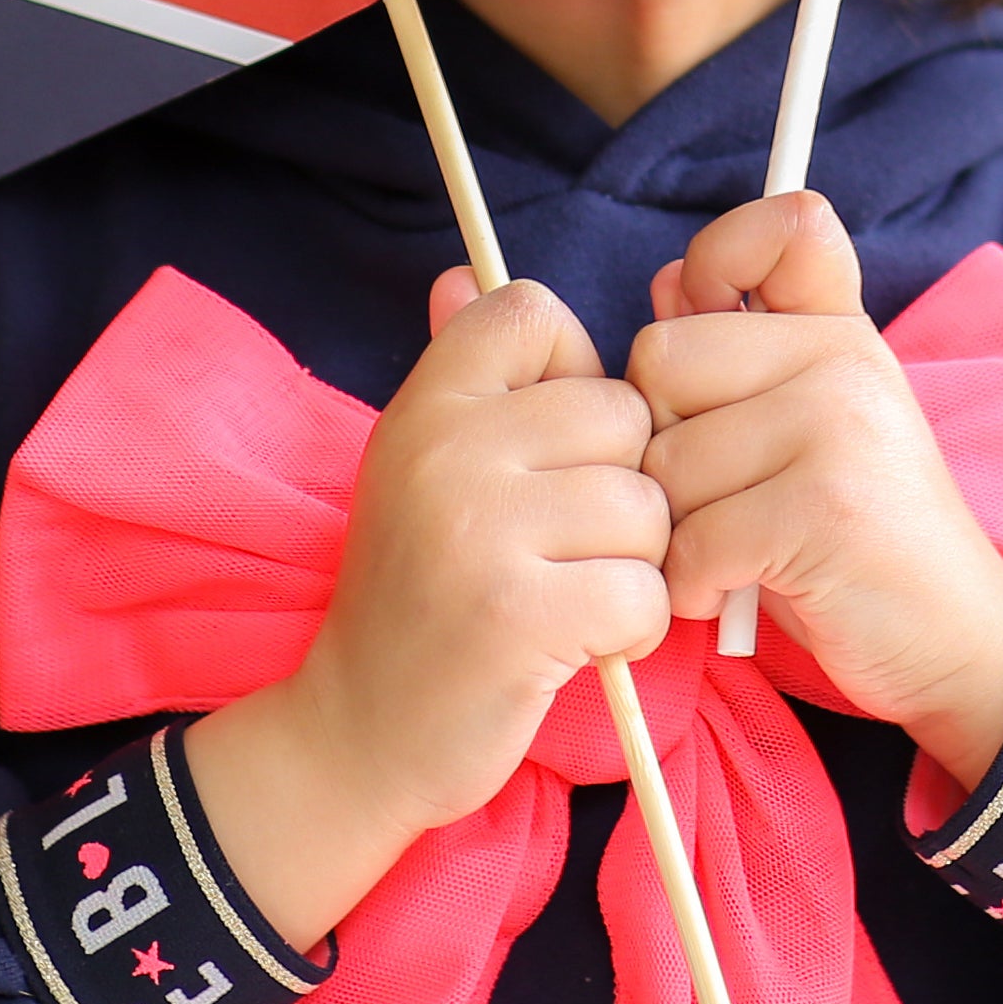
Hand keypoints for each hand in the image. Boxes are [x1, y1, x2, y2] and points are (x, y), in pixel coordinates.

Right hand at [182, 277, 668, 948]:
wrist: (357, 732)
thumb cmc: (414, 595)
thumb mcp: (419, 469)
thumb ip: (462, 373)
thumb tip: (463, 270)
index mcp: (424, 403)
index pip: (533, 313)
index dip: (571, 375)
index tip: (545, 448)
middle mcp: (447, 449)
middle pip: (621, 413)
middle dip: (619, 488)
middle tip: (562, 546)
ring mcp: (480, 531)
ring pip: (645, 507)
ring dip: (630, 565)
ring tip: (568, 596)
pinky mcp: (521, 614)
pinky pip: (643, 590)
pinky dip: (631, 630)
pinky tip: (581, 645)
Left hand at [627, 194, 1002, 788]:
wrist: (958, 643)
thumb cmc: (855, 537)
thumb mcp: (808, 426)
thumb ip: (738, 351)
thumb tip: (671, 282)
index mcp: (843, 330)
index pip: (784, 224)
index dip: (719, 261)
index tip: (714, 333)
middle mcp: (845, 360)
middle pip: (661, 360)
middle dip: (661, 441)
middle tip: (717, 493)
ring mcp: (838, 429)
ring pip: (665, 461)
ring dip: (675, 530)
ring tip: (734, 553)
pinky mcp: (824, 510)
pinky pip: (692, 539)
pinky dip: (694, 586)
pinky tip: (736, 594)